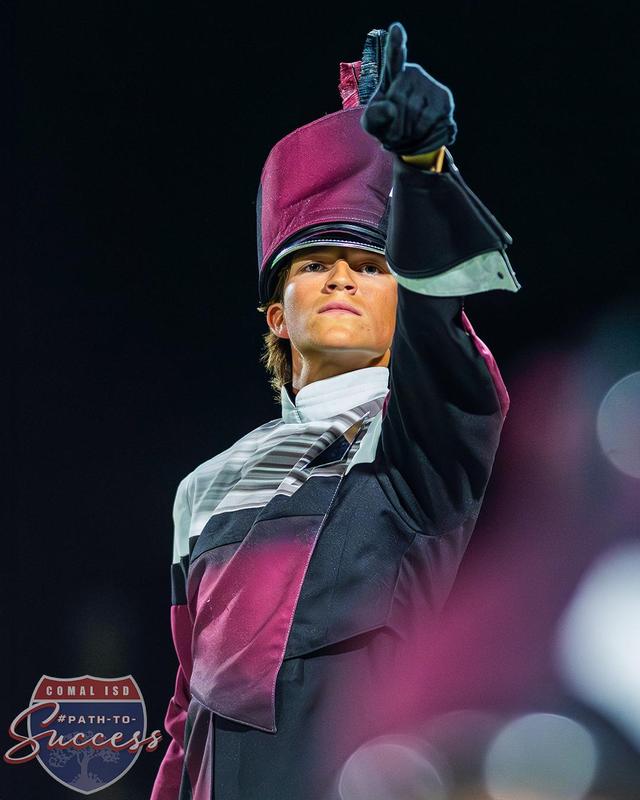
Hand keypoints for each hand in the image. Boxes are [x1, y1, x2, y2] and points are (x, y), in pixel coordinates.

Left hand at [361, 22, 456, 155]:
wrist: (411, 140)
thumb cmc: (387, 126)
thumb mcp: (371, 124)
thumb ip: (373, 116)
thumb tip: (391, 108)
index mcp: (393, 74)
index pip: (394, 57)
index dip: (396, 44)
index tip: (397, 29)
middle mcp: (413, 74)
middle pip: (399, 100)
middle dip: (394, 123)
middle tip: (394, 129)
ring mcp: (431, 85)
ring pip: (415, 113)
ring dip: (407, 131)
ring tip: (406, 131)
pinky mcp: (445, 100)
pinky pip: (429, 122)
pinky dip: (420, 134)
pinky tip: (419, 132)